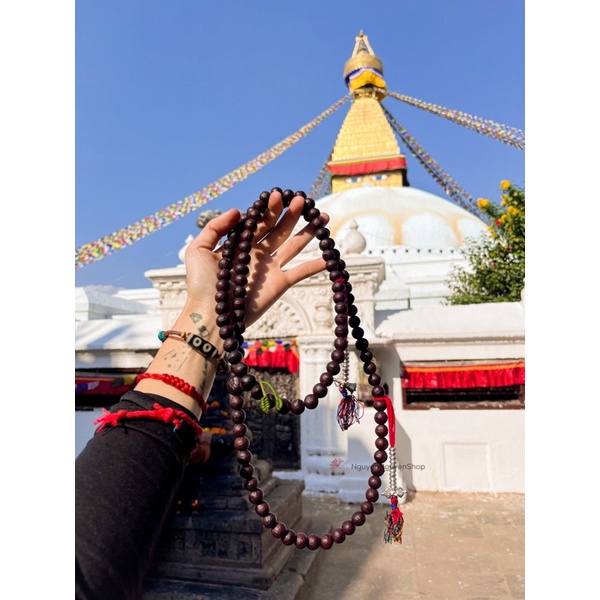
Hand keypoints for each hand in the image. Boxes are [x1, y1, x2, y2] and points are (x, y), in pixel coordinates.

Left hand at [183, 190, 328, 328]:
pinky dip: (316, 265)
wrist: (212, 315)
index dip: (269, 208)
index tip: (279, 195)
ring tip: (323, 216)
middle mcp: (258, 253)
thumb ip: (216, 227)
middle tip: (301, 201)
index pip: (259, 221)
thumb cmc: (201, 285)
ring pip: (294, 245)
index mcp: (240, 244)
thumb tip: (239, 210)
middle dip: (291, 214)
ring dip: (308, 231)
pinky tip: (330, 256)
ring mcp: (271, 268)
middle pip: (279, 229)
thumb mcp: (199, 250)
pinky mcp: (280, 283)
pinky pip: (301, 272)